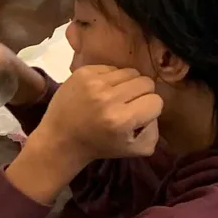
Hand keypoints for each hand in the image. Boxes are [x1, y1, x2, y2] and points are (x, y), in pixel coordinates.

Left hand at [32, 64, 163, 167]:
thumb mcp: (134, 150)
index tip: (138, 116)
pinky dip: (110, 78)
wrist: (60, 138)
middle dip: (141, 94)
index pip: (156, 101)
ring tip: (115, 97)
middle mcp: (108, 98)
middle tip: (128, 105)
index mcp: (122, 120)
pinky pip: (111, 67)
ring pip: (130, 72)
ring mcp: (94, 83)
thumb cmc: (99, 145)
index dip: (150, 109)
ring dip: (127, 84)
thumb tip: (154, 108)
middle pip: (145, 82)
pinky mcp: (83, 72)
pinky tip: (101, 91)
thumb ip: (154, 132)